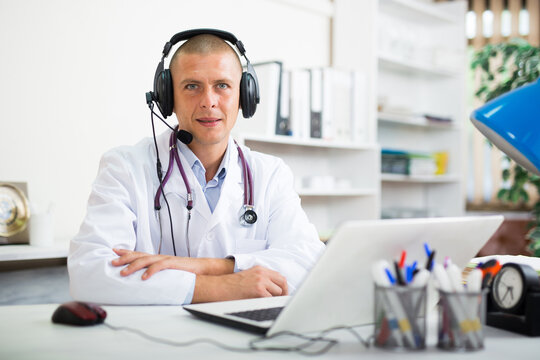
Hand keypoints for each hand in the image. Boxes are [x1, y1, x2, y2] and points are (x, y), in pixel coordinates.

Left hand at [111, 248, 233, 279]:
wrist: (201, 268)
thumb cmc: (183, 271)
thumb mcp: (166, 271)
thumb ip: (155, 272)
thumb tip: (143, 279)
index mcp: (156, 258)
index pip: (138, 253)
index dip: (126, 252)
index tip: (114, 251)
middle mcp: (159, 257)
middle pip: (138, 255)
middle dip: (124, 258)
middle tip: (112, 262)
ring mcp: (165, 260)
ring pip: (146, 260)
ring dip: (133, 266)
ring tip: (123, 273)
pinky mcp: (173, 264)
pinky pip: (160, 267)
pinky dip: (151, 272)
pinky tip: (144, 278)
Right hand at [192, 265, 288, 302]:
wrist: (219, 287)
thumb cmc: (231, 285)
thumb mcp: (248, 276)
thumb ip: (261, 279)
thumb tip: (274, 290)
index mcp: (260, 269)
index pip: (280, 277)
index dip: (283, 287)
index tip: (282, 295)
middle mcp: (262, 273)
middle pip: (283, 283)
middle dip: (284, 293)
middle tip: (281, 301)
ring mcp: (261, 281)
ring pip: (278, 292)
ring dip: (275, 299)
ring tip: (269, 304)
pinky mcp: (258, 290)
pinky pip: (271, 299)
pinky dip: (269, 303)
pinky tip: (263, 305)